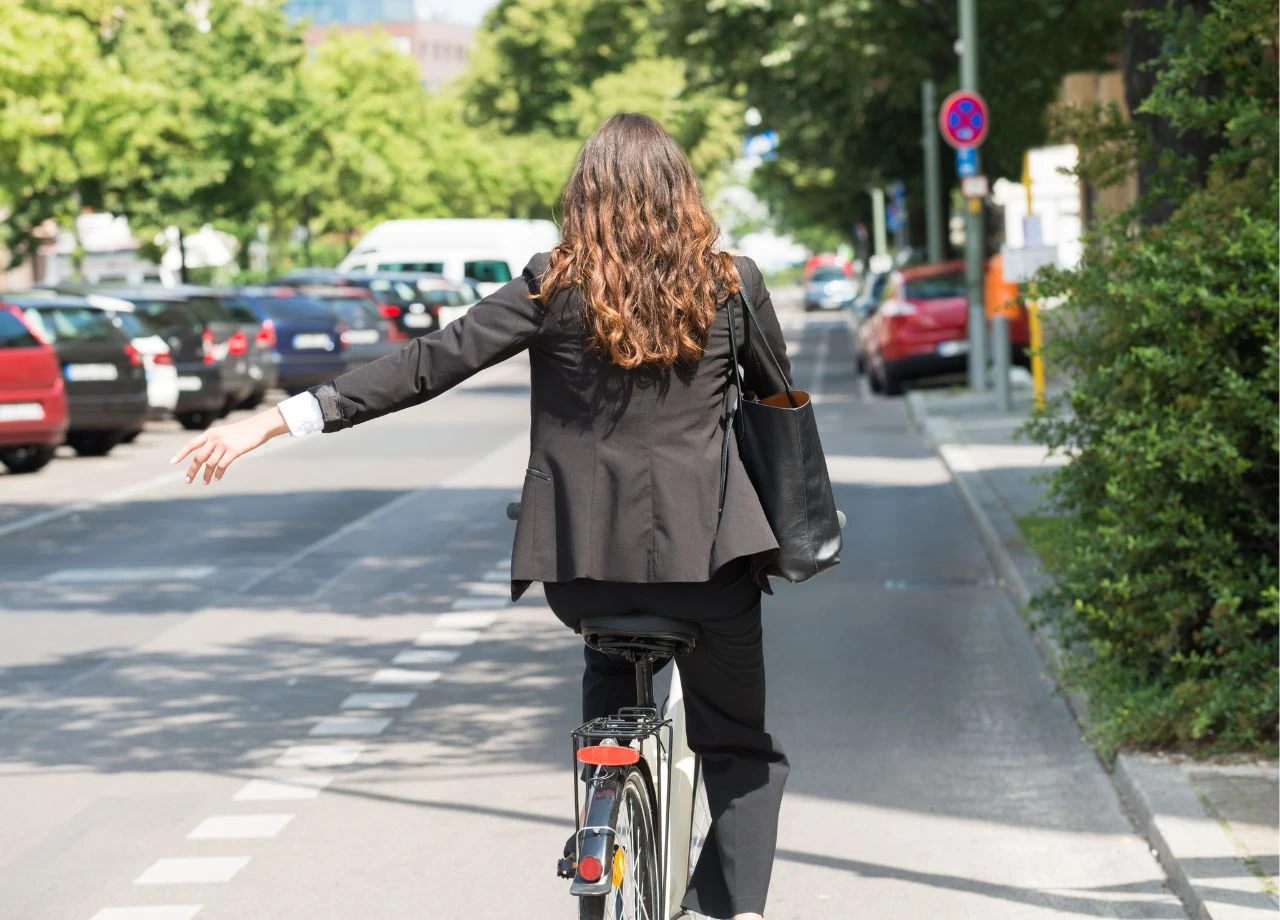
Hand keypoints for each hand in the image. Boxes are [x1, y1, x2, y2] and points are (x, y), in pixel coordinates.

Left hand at [172, 408, 290, 484]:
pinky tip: (217, 478)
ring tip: (205, 482)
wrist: (259, 426)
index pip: (191, 444)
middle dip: (192, 470)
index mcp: (210, 433)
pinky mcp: (233, 451)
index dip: (181, 453)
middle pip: (198, 457)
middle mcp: (214, 438)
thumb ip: (214, 441)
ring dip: (206, 475)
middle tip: (188, 481)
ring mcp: (223, 444)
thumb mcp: (225, 433)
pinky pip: (222, 466)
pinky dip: (218, 474)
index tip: (173, 462)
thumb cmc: (243, 431)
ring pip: (210, 464)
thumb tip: (206, 457)